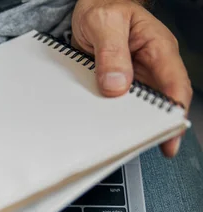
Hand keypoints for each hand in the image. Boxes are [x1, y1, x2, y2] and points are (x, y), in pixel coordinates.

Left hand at [71, 0, 192, 156]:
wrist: (91, 7)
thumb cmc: (103, 8)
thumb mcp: (104, 22)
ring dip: (130, 124)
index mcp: (157, 47)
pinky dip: (113, 117)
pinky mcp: (117, 84)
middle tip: (143, 145)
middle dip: (154, 125)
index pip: (173, 83)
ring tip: (121, 142)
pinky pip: (118, 104)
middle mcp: (150, 65)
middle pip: (158, 102)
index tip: (169, 131)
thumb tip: (116, 84)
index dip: (173, 110)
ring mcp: (134, 76)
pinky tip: (105, 128)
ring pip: (138, 107)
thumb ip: (111, 51)